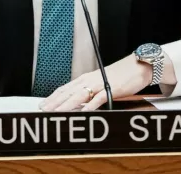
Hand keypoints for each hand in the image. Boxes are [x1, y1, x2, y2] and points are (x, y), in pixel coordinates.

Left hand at [41, 53, 176, 110]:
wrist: (138, 66)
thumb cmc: (120, 76)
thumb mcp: (101, 83)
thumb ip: (89, 92)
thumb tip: (79, 103)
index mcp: (85, 78)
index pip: (65, 89)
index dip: (53, 97)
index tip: (43, 105)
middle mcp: (89, 80)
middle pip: (68, 92)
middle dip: (54, 102)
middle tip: (43, 111)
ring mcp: (99, 84)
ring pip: (78, 96)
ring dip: (66, 105)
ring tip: (56, 113)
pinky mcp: (110, 89)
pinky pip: (98, 99)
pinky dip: (89, 106)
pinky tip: (82, 112)